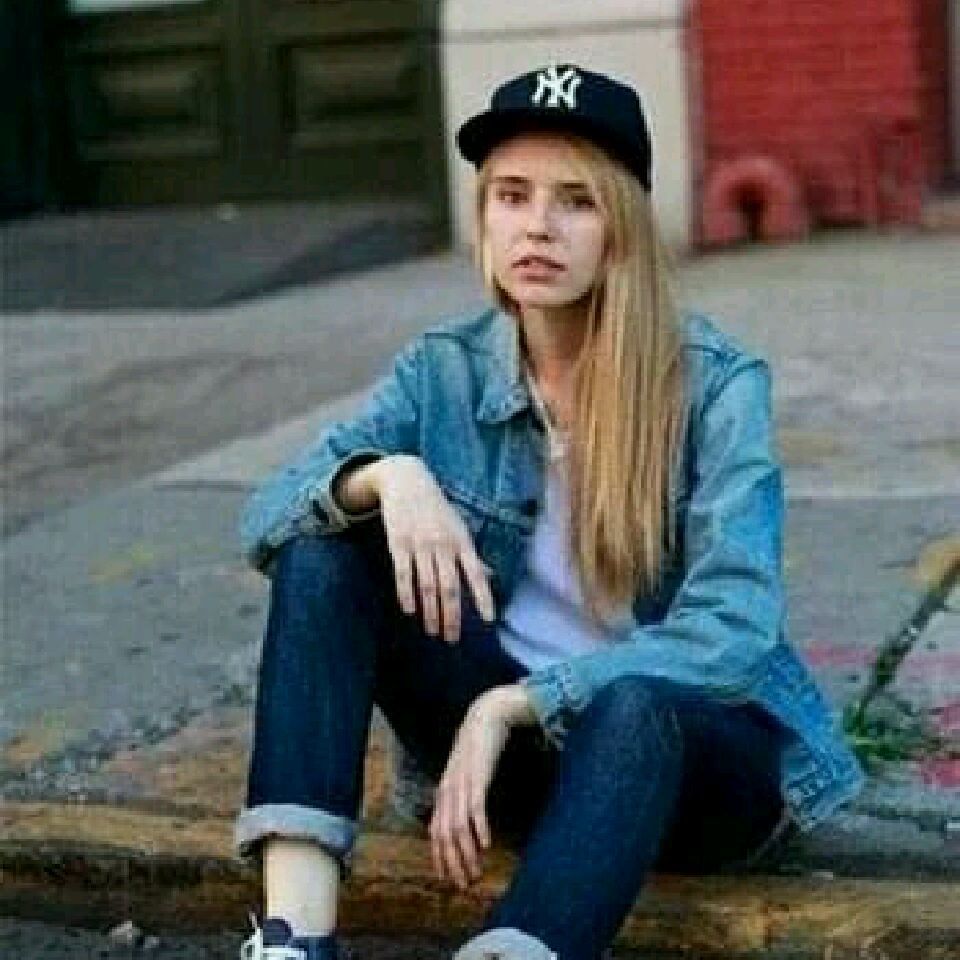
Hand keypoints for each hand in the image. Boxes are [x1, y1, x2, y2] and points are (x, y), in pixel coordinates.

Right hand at [370, 455, 494, 642]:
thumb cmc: (437, 508)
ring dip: (430, 611)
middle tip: (451, 639)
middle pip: (450, 587)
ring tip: (432, 631)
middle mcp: (443, 544)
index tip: (488, 620)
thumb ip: (471, 555)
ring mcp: (420, 544)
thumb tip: (491, 576)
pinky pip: (403, 574)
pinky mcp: (398, 543)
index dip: (483, 597)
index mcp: (462, 541)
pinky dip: (406, 593)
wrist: (407, 480)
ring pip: (427, 585)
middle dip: (452, 616)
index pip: (476, 574)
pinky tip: (409, 611)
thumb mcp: (460, 527)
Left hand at [429, 685, 536, 889]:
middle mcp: (447, 791)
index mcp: (443, 793)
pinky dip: (479, 828)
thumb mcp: (466, 775)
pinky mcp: (477, 777)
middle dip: (454, 863)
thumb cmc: (478, 748)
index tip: (450, 879)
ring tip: (477, 872)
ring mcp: (461, 784)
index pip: (435, 833)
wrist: (485, 717)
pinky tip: (487, 845)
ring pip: (458, 827)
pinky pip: (475, 807)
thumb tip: (464, 819)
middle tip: (465, 884)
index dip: (441, 858)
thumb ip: (462, 795)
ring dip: (467, 853)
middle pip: (444, 836)